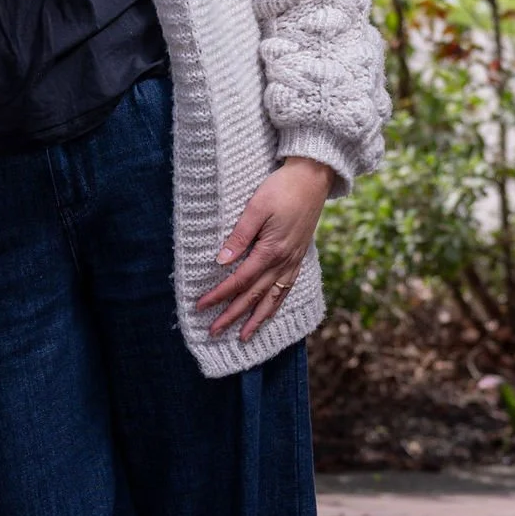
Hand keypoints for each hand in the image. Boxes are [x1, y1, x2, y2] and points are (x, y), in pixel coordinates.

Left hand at [197, 158, 331, 342]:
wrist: (313, 178)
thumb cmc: (282, 188)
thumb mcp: (256, 207)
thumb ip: (239, 236)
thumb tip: (221, 261)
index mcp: (271, 250)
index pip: (239, 280)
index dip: (219, 295)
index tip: (201, 307)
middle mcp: (284, 261)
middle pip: (254, 296)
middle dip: (233, 316)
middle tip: (214, 332)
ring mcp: (293, 261)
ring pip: (273, 298)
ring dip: (257, 319)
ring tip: (244, 337)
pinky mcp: (299, 257)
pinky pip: (286, 289)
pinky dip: (276, 305)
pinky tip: (268, 312)